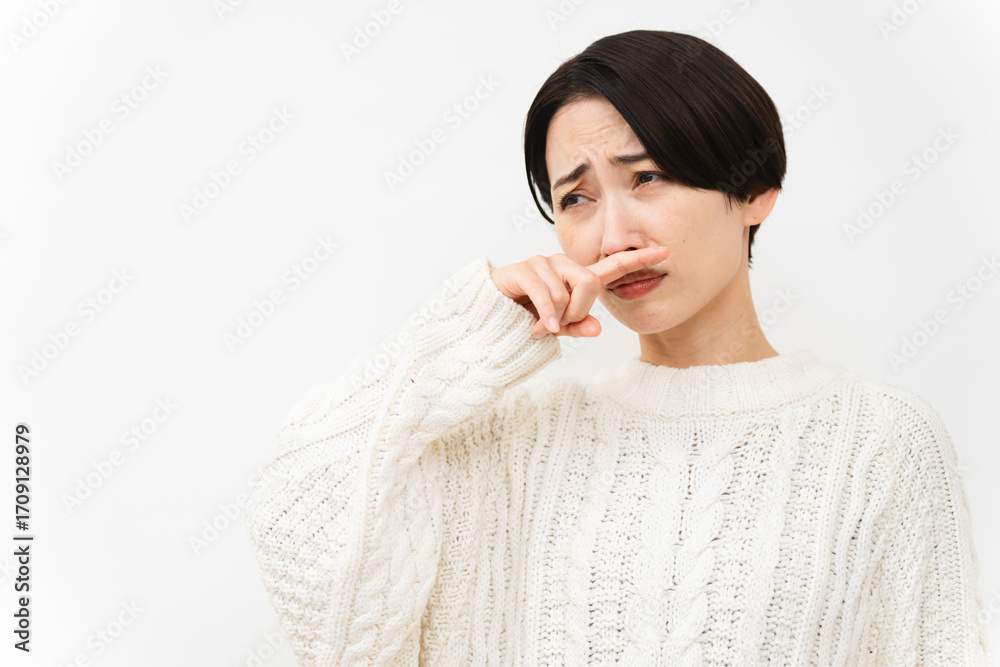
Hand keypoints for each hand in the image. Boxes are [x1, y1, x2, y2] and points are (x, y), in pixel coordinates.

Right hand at [489, 247, 670, 338]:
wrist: (489, 316)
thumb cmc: (525, 318)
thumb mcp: (558, 328)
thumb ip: (577, 326)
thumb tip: (598, 328)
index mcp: (576, 278)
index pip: (613, 266)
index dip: (639, 259)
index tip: (666, 251)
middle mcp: (562, 265)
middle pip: (590, 282)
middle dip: (578, 310)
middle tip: (561, 325)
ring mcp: (543, 264)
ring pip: (566, 291)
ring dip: (556, 316)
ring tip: (542, 326)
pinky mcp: (523, 269)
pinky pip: (544, 293)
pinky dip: (546, 314)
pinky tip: (541, 328)